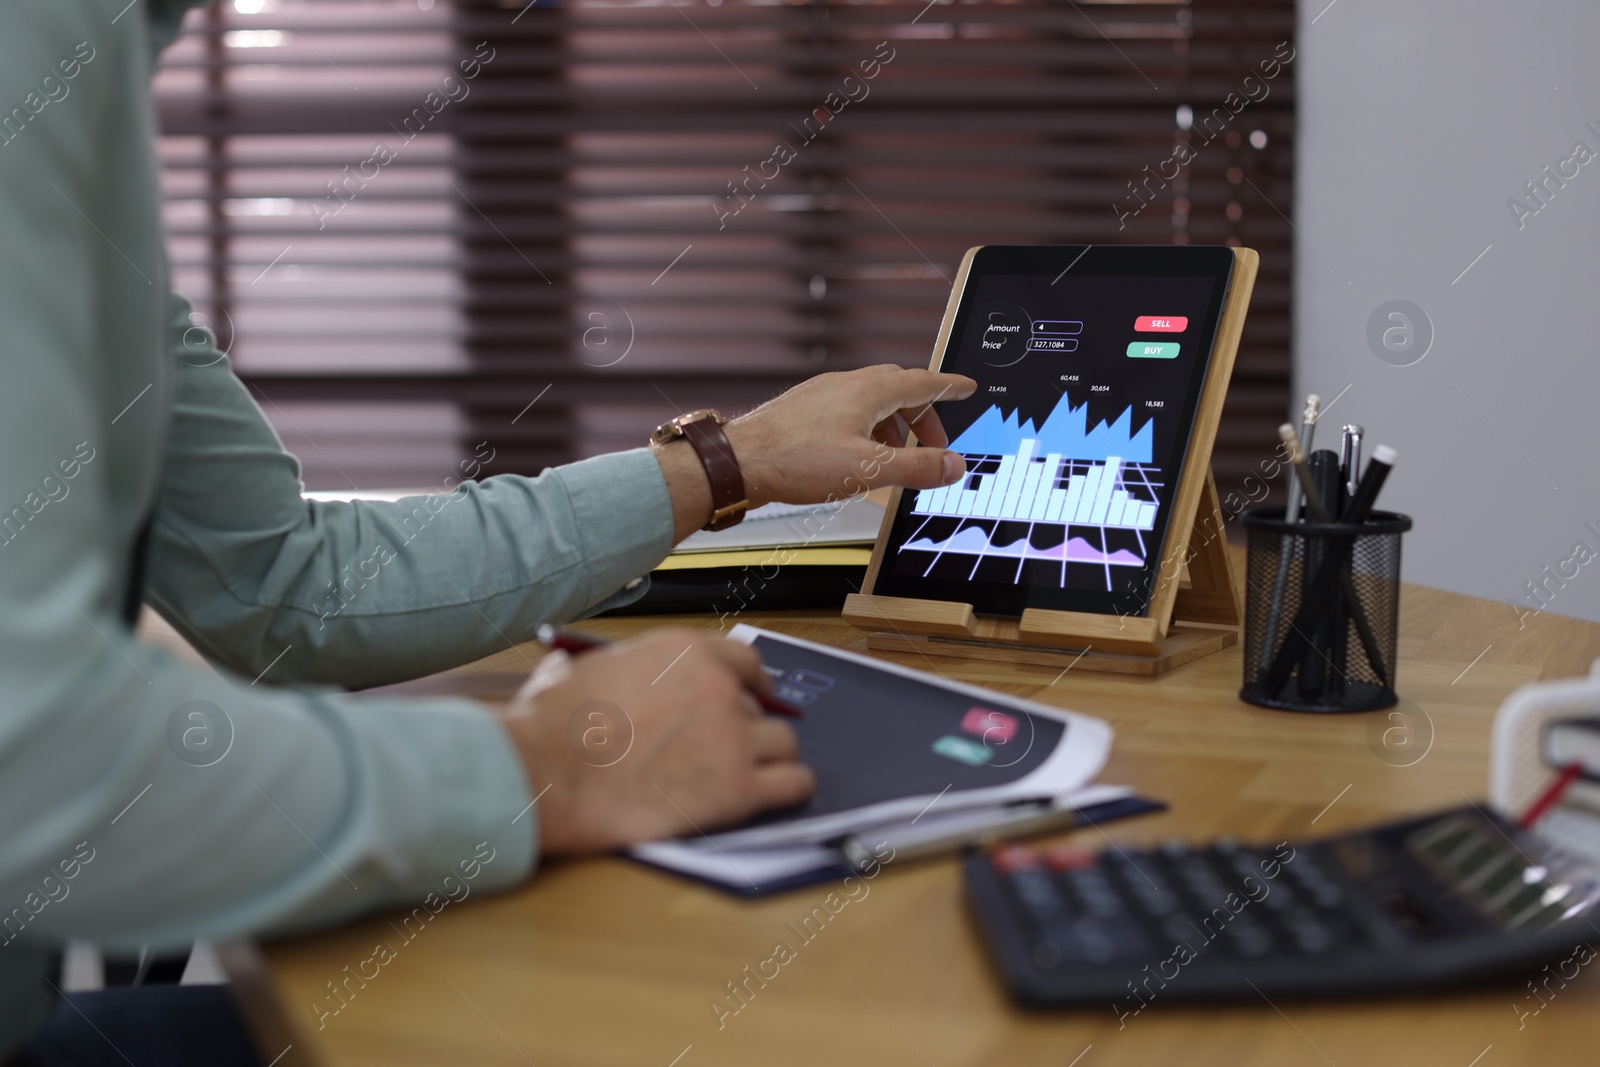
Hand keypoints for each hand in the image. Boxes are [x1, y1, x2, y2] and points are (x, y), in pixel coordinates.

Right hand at [499, 630, 814, 854]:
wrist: (544, 771)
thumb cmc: (550, 726)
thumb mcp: (582, 670)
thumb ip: (616, 670)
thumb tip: (602, 676)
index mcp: (681, 651)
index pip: (742, 660)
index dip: (752, 682)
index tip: (756, 696)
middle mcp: (716, 686)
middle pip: (756, 707)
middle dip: (743, 729)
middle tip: (722, 752)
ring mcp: (732, 736)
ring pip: (783, 743)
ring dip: (768, 759)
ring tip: (747, 776)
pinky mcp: (738, 787)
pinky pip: (792, 784)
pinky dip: (789, 789)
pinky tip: (773, 795)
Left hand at [729, 364, 976, 506]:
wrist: (740, 461)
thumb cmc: (796, 460)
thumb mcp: (868, 469)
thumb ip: (916, 468)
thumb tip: (953, 465)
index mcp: (868, 391)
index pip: (922, 382)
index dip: (949, 387)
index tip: (967, 386)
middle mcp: (846, 384)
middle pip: (898, 389)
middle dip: (922, 414)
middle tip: (934, 443)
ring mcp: (823, 394)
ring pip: (871, 400)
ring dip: (893, 425)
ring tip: (897, 456)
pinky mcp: (805, 410)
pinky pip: (848, 410)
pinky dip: (866, 428)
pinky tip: (858, 454)